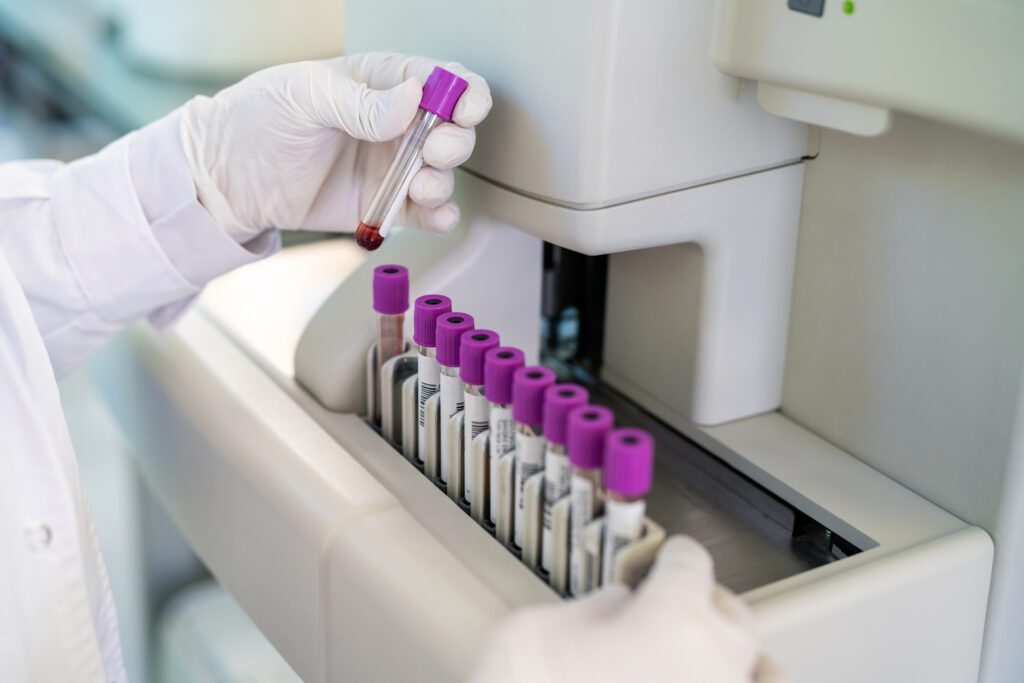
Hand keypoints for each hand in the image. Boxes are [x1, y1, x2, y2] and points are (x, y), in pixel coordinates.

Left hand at [179, 52, 491, 242]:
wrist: (228, 178)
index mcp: (382, 83)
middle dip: (454, 142)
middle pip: (452, 129)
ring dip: (443, 181)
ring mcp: (392, 166)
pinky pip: (426, 213)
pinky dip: (440, 216)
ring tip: (420, 187)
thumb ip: (360, 101)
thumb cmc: (259, 120)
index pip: (441, 79)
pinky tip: (435, 216)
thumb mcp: (305, 95)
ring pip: (443, 173)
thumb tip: (413, 99)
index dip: (463, 92)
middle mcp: (395, 124)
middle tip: (434, 152)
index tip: (464, 109)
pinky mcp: (385, 204)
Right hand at [470, 536, 785, 682]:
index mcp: (674, 623)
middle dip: (703, 601)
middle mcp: (712, 669)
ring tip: (704, 649)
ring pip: (761, 672)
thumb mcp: (538, 628)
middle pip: (732, 615)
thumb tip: (616, 608)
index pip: (690, 564)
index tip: (663, 557)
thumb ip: (592, 609)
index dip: (671, 555)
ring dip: (733, 654)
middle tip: (671, 599)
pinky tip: (723, 682)